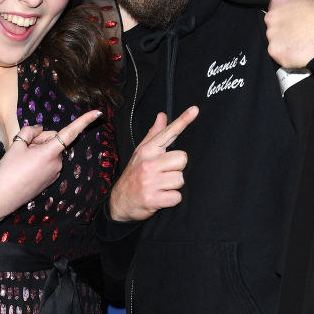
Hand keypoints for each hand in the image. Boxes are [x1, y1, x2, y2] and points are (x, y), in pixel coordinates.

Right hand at [0, 109, 102, 208]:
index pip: (70, 132)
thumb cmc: (9, 170)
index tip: (98, 113)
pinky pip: (49, 161)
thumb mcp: (17, 144)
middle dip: (40, 139)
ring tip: (22, 160)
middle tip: (23, 147)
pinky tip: (26, 168)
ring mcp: (55, 172)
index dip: (84, 121)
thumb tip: (40, 129)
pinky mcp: (51, 178)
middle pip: (53, 139)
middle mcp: (58, 163)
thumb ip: (31, 131)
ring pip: (50, 151)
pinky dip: (39, 159)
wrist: (4, 196)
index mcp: (51, 152)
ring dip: (39, 150)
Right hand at [109, 106, 198, 221]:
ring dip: (174, 185)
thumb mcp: (141, 153)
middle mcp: (148, 164)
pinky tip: (161, 197)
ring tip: (161, 186)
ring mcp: (150, 182)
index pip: (168, 133)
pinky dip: (172, 200)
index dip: (182, 121)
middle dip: (177, 168)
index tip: (195, 110)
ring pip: (181, 179)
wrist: (119, 203)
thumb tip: (162, 116)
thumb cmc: (133, 176)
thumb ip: (154, 135)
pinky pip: (177, 197)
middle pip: (182, 159)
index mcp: (147, 151)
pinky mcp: (153, 199)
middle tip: (165, 174)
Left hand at [264, 0, 313, 68]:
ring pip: (275, 42)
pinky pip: (279, 55)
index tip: (293, 21)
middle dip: (283, 31)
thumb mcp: (311, 0)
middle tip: (298, 35)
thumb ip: (296, 6)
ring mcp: (272, 36)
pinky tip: (300, 53)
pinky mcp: (276, 52)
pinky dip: (288, 56)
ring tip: (302, 45)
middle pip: (273, 26)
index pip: (275, 7)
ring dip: (285, 44)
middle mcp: (271, 17)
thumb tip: (296, 13)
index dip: (285, 16)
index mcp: (280, 1)